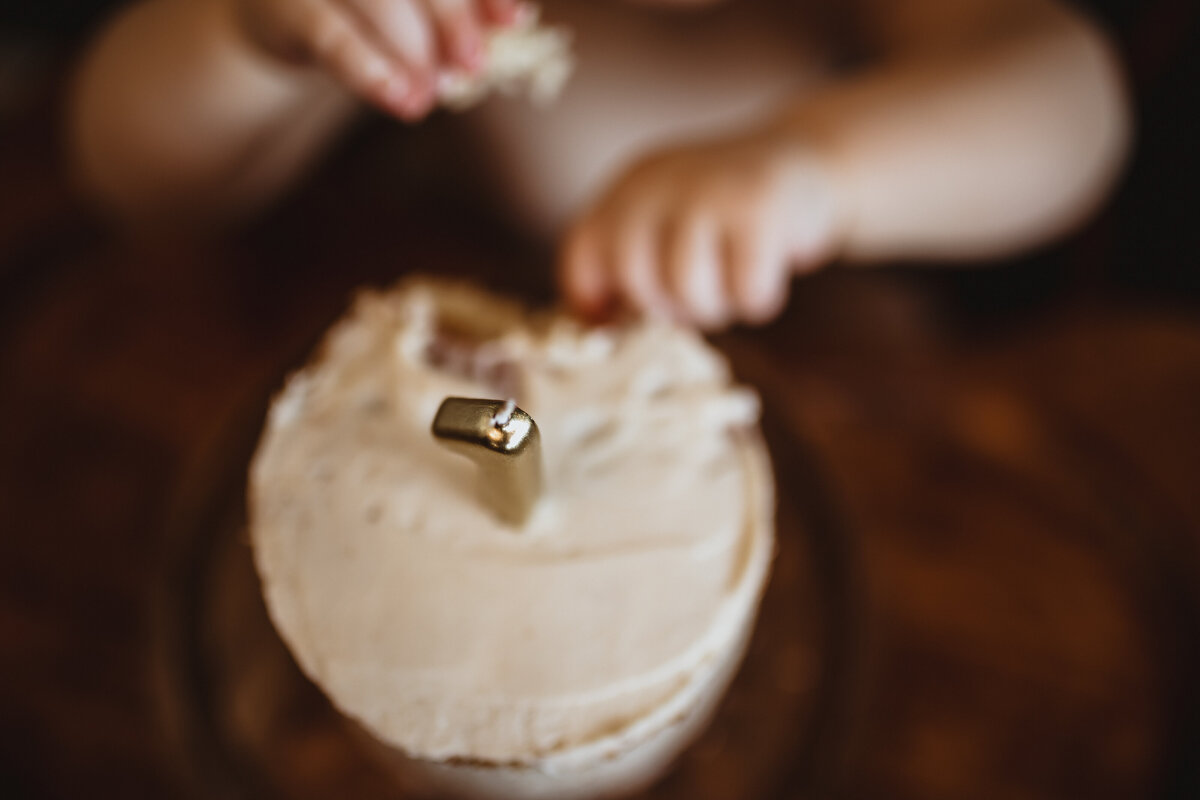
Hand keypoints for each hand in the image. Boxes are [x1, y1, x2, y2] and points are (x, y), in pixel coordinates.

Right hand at [234, 0, 522, 119]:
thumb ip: (456, 9)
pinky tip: (397, 98)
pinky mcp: (284, 4)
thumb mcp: (413, 4)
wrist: (281, 13)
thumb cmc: (363, 6)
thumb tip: (514, 29)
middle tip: (472, 66)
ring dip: (412, 52)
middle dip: (451, 19)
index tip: (514, 22)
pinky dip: (367, 68)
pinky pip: (330, 34)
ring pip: (375, 0)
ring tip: (429, 96)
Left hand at [560, 128, 845, 329]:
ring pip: (686, 288)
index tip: (621, 323)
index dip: (595, 301)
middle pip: (632, 276)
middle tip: (697, 304)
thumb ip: (633, 265)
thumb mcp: (671, 225)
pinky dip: (758, 300)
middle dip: (664, 309)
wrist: (813, 163)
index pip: (583, 253)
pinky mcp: (760, 206)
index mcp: (631, 186)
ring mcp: (709, 188)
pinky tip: (767, 275)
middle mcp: (660, 180)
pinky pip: (744, 289)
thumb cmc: (731, 218)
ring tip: (731, 290)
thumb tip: (602, 332)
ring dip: (714, 309)